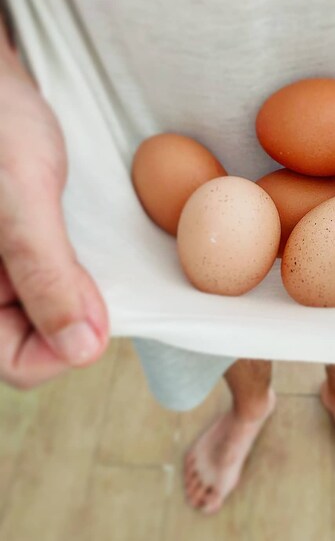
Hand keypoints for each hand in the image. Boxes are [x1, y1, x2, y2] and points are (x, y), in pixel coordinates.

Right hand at [0, 56, 108, 388]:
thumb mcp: (22, 200)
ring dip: (80, 295)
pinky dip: (79, 276)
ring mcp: (1, 276)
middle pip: (35, 343)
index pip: (17, 363)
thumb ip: (46, 274)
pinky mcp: (20, 257)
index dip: (64, 348)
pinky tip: (86, 249)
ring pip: (49, 317)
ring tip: (88, 252)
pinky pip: (54, 286)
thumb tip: (82, 351)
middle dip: (74, 317)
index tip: (97, 309)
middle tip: (95, 270)